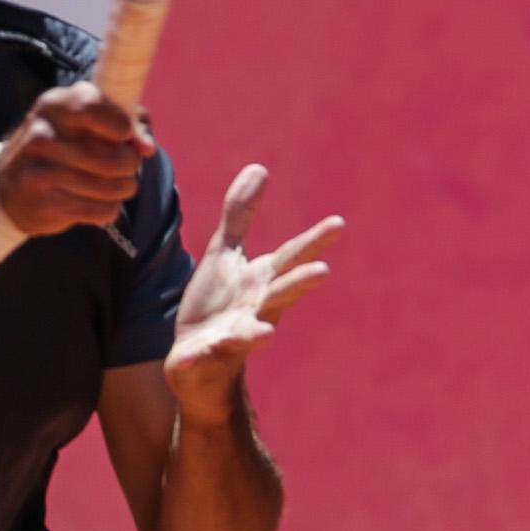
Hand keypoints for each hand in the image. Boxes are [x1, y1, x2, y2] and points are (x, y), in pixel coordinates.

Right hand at [0, 81, 148, 237]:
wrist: (8, 187)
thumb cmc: (63, 145)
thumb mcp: (86, 120)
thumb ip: (128, 121)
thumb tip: (147, 147)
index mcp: (53, 105)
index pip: (93, 106)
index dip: (121, 125)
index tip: (124, 135)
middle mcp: (42, 136)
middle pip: (115, 157)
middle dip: (131, 164)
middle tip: (125, 165)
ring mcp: (40, 172)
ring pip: (112, 187)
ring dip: (123, 188)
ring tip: (114, 185)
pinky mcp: (45, 205)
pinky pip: (101, 210)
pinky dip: (108, 209)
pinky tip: (98, 202)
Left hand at [165, 164, 338, 422]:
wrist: (197, 362)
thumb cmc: (218, 304)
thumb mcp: (225, 254)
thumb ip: (240, 215)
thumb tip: (260, 168)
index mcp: (261, 282)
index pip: (290, 257)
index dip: (314, 240)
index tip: (338, 224)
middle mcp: (255, 310)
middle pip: (280, 294)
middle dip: (299, 283)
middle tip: (322, 270)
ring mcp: (233, 337)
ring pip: (249, 335)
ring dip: (257, 333)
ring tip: (266, 334)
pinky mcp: (205, 359)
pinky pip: (202, 358)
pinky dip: (198, 358)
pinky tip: (191, 355)